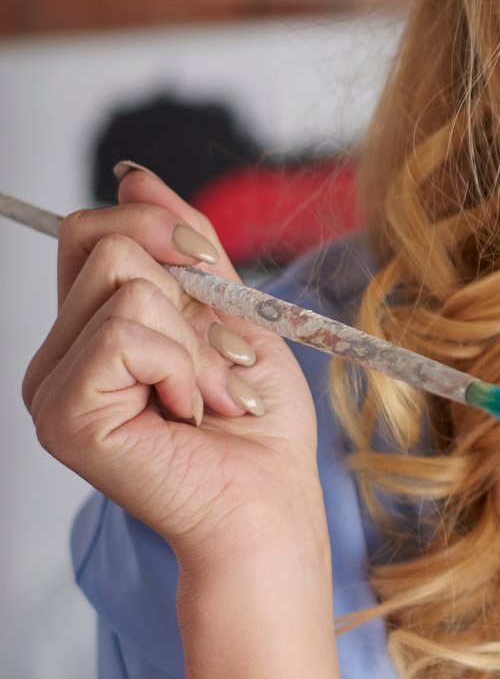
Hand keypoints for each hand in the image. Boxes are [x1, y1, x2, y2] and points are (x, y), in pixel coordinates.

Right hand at [21, 161, 322, 568]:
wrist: (268, 502)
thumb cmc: (259, 424)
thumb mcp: (231, 312)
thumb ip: (185, 246)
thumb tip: (134, 176)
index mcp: (89, 331)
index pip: (91, 232)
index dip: (161, 235)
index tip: (213, 284)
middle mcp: (57, 357)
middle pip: (104, 245)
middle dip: (187, 296)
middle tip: (213, 366)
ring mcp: (50, 386)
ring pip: (122, 284)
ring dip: (193, 340)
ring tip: (206, 396)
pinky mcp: (62, 413)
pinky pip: (126, 333)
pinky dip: (181, 365)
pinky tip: (188, 413)